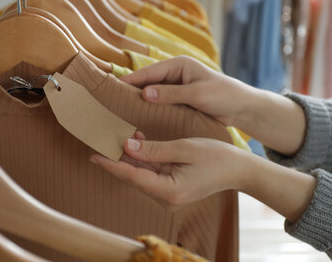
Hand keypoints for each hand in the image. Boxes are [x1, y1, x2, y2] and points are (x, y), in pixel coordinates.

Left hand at [89, 135, 247, 209]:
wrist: (239, 170)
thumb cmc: (216, 157)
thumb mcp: (184, 148)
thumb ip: (154, 149)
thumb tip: (127, 146)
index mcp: (169, 191)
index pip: (132, 176)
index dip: (110, 164)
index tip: (93, 154)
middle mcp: (166, 197)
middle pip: (133, 177)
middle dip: (116, 159)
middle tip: (99, 140)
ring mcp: (169, 194)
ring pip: (141, 174)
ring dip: (130, 156)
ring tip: (117, 135)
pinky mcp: (172, 188)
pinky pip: (152, 173)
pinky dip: (144, 158)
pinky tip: (138, 140)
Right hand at [120, 56, 255, 127]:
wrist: (243, 108)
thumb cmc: (224, 95)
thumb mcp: (198, 94)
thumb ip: (172, 94)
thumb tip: (145, 93)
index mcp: (179, 65)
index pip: (149, 72)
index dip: (131, 80)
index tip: (113, 89)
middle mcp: (176, 74)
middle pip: (147, 82)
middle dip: (131, 91)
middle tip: (110, 103)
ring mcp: (177, 87)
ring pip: (152, 94)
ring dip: (139, 102)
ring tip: (119, 113)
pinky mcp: (180, 100)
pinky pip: (160, 104)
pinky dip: (150, 110)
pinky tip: (139, 120)